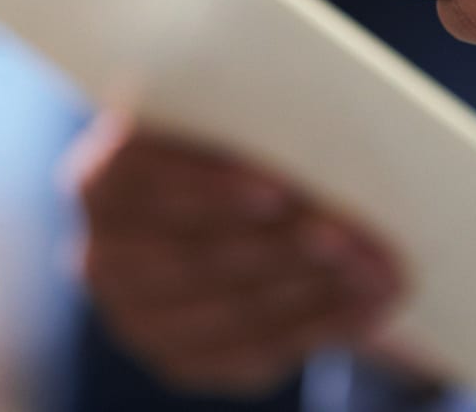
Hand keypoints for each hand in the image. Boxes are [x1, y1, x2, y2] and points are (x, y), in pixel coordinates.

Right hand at [66, 114, 405, 395]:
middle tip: (352, 235)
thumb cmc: (231, 141)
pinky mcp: (184, 359)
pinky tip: (368, 303)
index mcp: (99, 178)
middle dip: (282, 244)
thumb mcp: (224, 117)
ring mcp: (140, 318)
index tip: (277, 190)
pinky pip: (256, 350)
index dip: (208, 186)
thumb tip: (323, 125)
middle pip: (193, 253)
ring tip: (376, 269)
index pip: (138, 178)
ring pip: (231, 308)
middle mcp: (102, 256)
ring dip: (314, 287)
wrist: (224, 208)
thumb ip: (244, 118)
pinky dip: (321, 324)